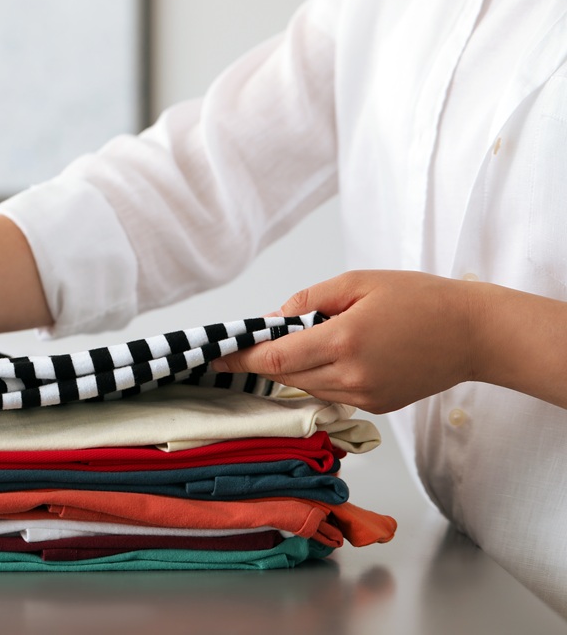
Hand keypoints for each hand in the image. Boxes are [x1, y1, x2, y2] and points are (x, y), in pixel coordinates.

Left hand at [211, 270, 479, 413]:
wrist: (471, 333)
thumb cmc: (419, 299)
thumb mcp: (358, 282)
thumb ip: (308, 300)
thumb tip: (272, 320)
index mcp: (344, 340)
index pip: (276, 358)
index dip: (242, 359)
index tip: (217, 358)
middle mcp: (351, 376)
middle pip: (286, 376)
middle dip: (263, 362)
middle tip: (247, 346)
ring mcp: (365, 396)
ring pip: (305, 389)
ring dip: (291, 370)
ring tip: (293, 345)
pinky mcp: (375, 406)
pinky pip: (330, 394)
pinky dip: (317, 378)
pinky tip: (326, 358)